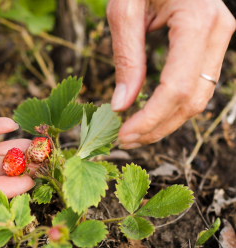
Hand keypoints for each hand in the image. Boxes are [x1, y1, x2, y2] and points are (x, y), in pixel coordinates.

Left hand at [107, 0, 235, 147]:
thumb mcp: (124, 9)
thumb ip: (127, 58)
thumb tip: (122, 105)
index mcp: (198, 21)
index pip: (176, 88)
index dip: (150, 119)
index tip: (123, 135)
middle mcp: (218, 32)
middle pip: (191, 100)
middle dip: (157, 127)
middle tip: (124, 140)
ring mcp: (219, 38)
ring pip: (198, 97)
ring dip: (165, 121)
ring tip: (133, 132)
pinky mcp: (210, 43)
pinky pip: (196, 84)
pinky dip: (172, 105)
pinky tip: (149, 114)